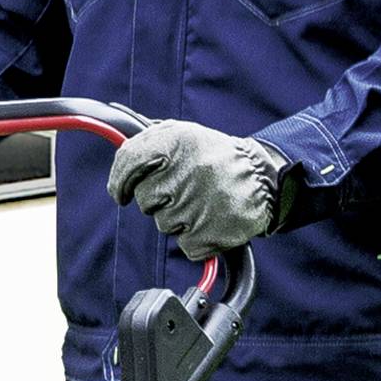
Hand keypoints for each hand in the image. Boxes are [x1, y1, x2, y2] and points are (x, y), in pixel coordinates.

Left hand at [107, 120, 288, 259]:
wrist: (263, 178)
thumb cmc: (215, 159)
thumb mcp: (184, 136)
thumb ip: (148, 142)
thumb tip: (118, 150)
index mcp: (178, 140)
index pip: (129, 161)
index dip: (120, 181)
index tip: (121, 192)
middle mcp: (187, 171)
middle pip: (145, 200)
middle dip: (158, 199)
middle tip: (184, 189)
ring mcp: (198, 204)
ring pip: (164, 224)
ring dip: (178, 218)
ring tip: (202, 201)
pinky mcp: (209, 233)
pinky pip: (185, 245)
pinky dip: (195, 238)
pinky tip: (211, 219)